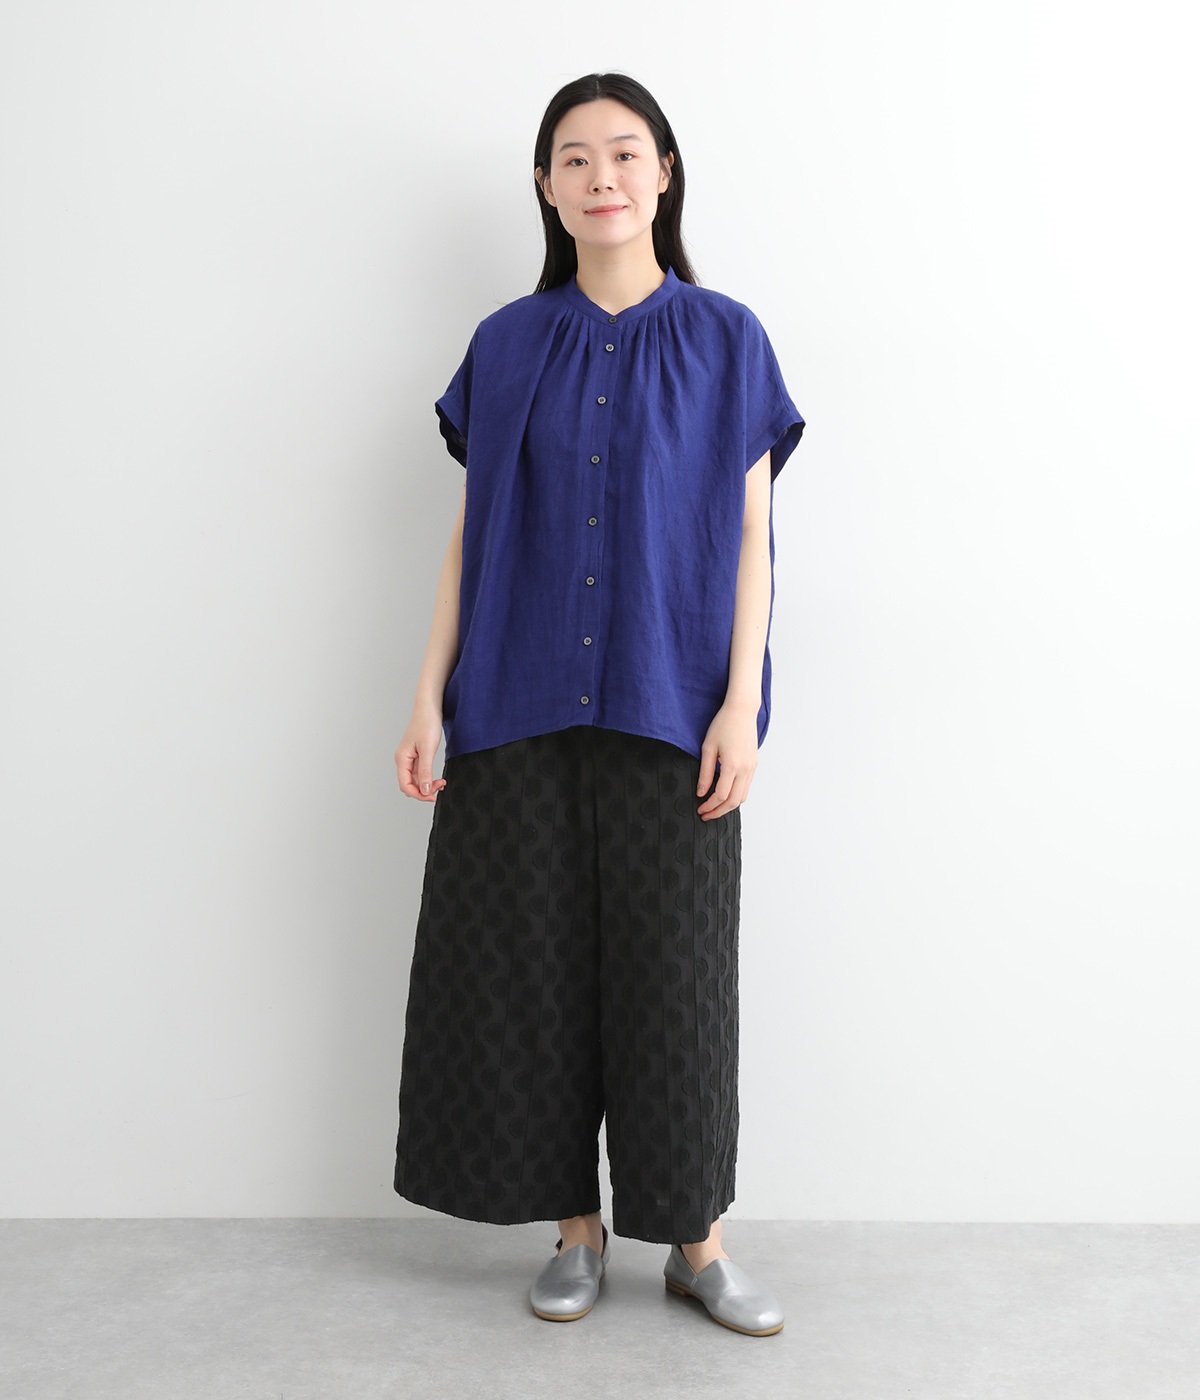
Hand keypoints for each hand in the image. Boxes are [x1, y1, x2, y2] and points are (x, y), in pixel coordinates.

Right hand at [395, 708, 447, 801]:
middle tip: (439, 788)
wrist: (430, 708)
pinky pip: (420, 773)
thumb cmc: (426, 724)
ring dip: (427, 785)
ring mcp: (409, 759)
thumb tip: (424, 789)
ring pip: (415, 780)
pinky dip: (428, 778)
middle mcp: (403, 760)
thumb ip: (426, 771)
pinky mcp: (416, 756)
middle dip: (423, 790)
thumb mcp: (428, 750)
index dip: (418, 794)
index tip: (432, 795)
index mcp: (402, 759)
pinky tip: (437, 779)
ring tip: (441, 783)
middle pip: (409, 785)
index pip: (405, 785)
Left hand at [696, 699, 758, 818]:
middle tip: (706, 815)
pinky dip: (736, 796)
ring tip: (715, 808)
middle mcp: (745, 769)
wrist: (741, 711)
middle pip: (733, 801)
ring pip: (742, 797)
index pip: (720, 795)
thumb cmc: (723, 725)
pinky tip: (725, 795)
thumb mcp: (708, 748)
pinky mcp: (754, 765)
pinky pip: (746, 787)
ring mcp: (752, 768)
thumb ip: (705, 773)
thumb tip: (701, 792)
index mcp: (732, 765)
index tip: (700, 809)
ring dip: (728, 806)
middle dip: (719, 812)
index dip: (709, 806)